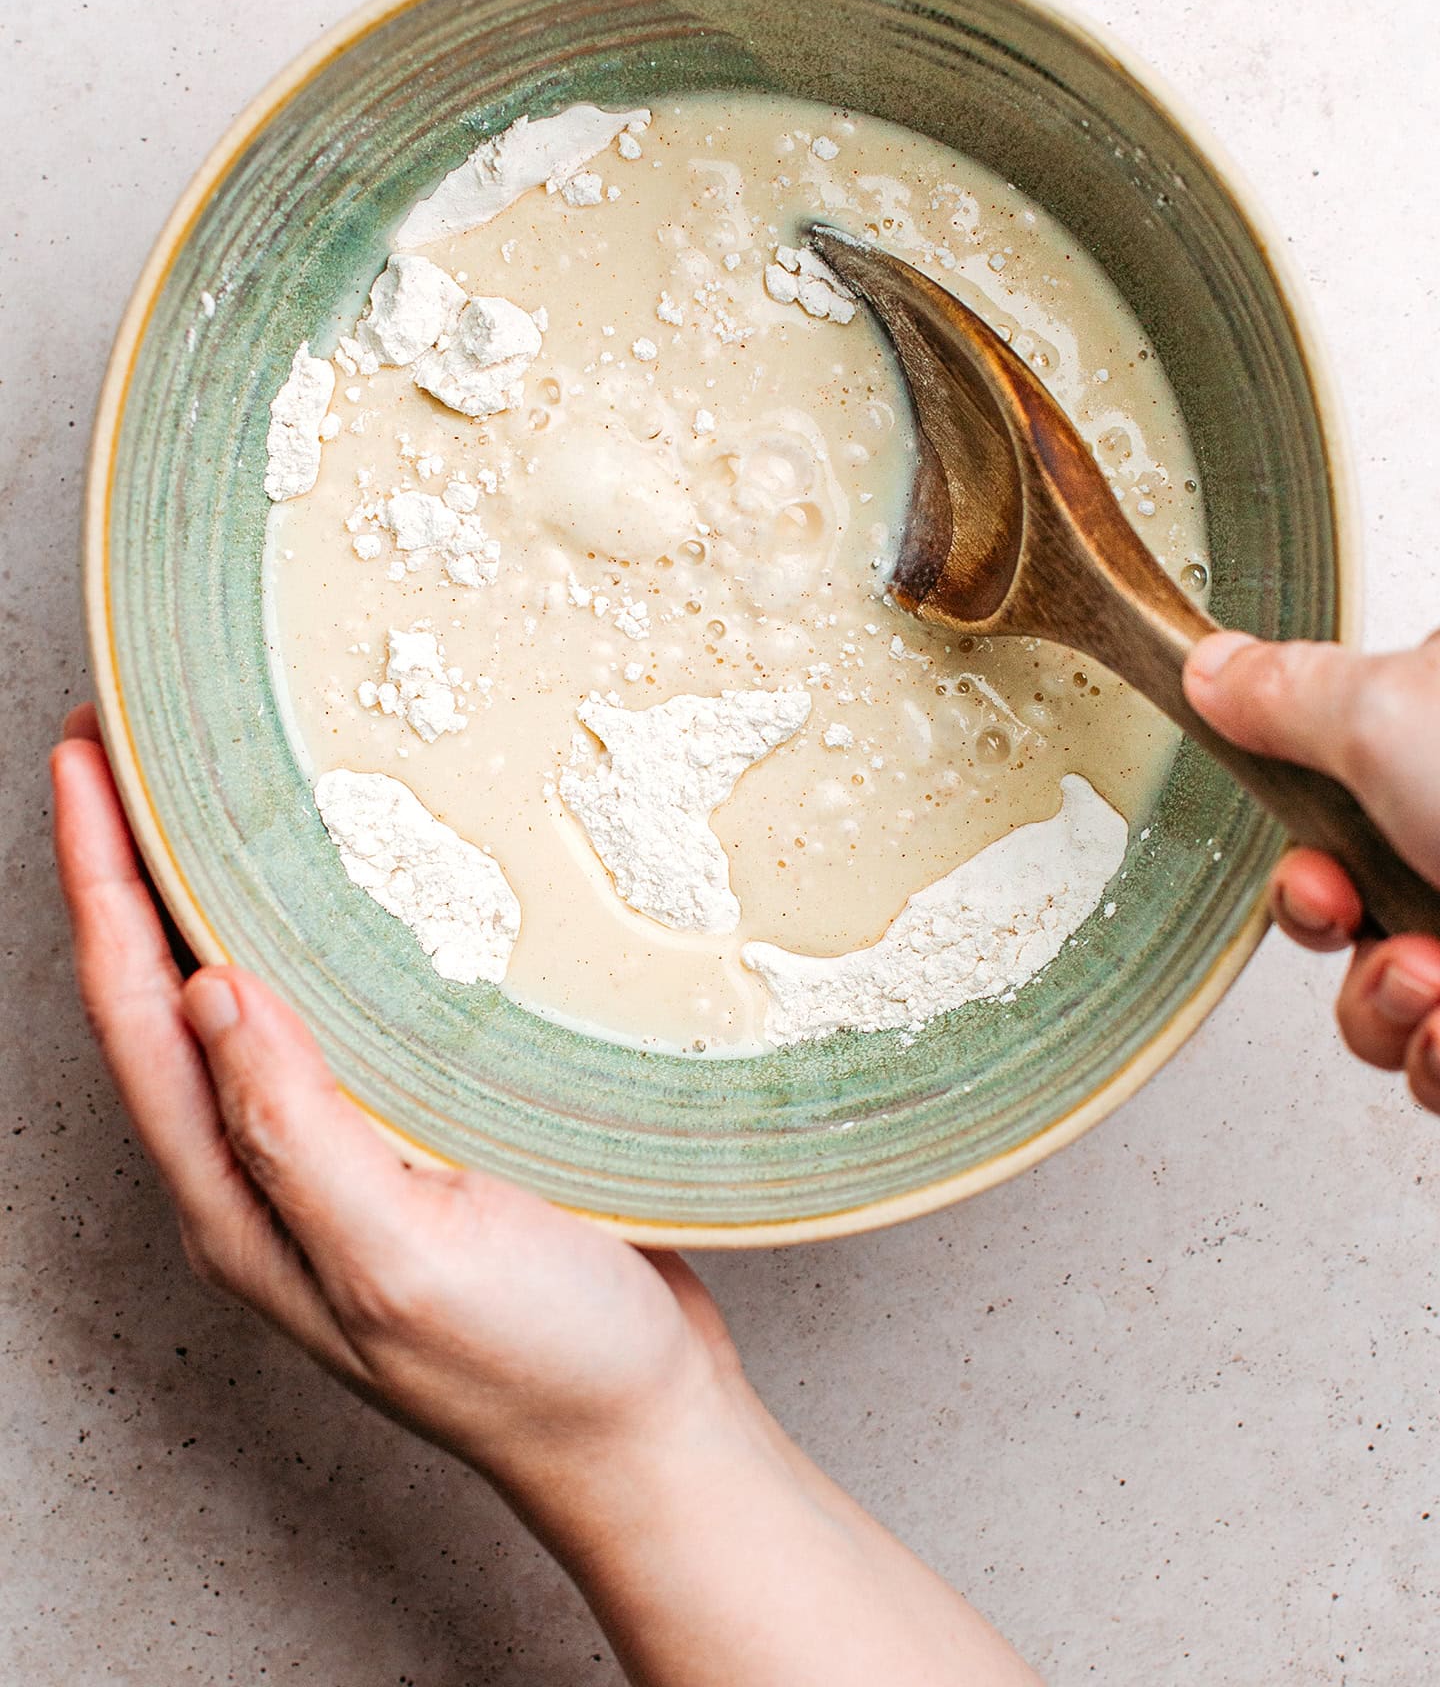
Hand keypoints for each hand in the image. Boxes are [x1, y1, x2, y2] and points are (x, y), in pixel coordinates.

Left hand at [52, 705, 1036, 1685]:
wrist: (644, 1430)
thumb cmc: (539, 1365)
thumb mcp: (402, 1260)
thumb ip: (291, 1135)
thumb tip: (207, 993)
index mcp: (238, 1202)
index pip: (133, 1013)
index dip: (97, 880)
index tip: (82, 762)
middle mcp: (260, 1175)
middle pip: (159, 994)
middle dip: (125, 865)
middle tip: (124, 745)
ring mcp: (329, 1159)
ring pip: (233, 997)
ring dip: (200, 890)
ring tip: (198, 789)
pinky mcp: (400, 1140)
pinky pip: (320, 1013)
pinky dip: (296, 930)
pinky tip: (326, 887)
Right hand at [1185, 631, 1439, 1111]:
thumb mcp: (1385, 713)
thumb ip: (1283, 692)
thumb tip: (1209, 666)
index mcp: (1438, 760)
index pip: (1339, 821)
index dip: (1309, 860)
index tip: (1318, 867)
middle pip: (1351, 925)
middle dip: (1342, 944)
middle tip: (1366, 921)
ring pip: (1389, 1012)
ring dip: (1388, 1013)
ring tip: (1436, 983)